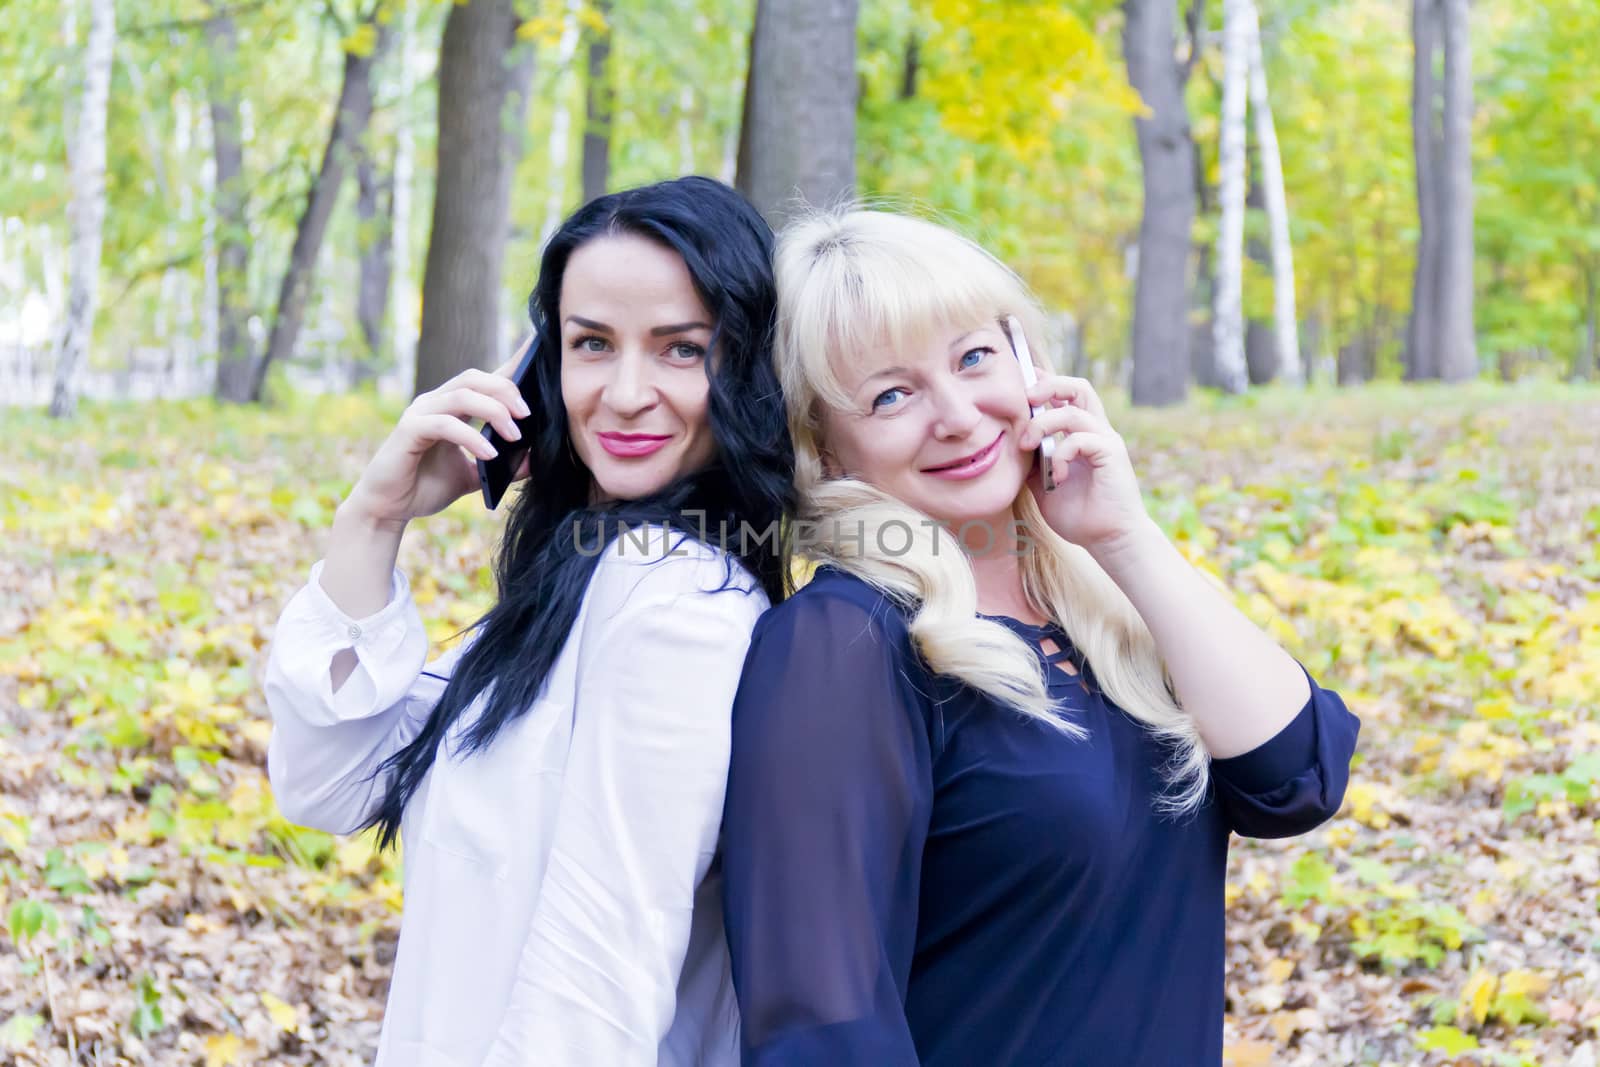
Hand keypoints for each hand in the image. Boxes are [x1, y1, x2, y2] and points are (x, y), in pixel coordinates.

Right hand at [343, 352, 533, 527]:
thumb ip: (504, 466)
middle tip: (528, 415)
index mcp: (452, 407)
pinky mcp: (409, 430)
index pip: (484, 379)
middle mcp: (435, 402)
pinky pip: (445, 424)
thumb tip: (538, 460)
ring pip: (462, 395)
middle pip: (474, 378)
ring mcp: (420, 413)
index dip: (510, 367)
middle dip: (506, 391)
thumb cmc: (427, 486)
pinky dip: (471, 437)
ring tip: (514, 436)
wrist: (389, 509)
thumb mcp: (476, 476)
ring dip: (494, 412)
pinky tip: (489, 454)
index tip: (539, 361)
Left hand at [1016, 376, 1152, 554]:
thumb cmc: (1079, 516)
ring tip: (1027, 445)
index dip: (1044, 383)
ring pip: (1074, 410)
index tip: (1019, 385)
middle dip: (1049, 385)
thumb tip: (1008, 448)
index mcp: (1081, 434)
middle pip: (1078, 387)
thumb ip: (1031, 464)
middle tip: (1024, 399)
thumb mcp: (1042, 487)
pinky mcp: (1111, 454)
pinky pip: (1081, 438)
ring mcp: (1105, 440)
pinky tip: (1055, 478)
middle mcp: (1096, 431)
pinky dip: (1061, 454)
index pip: (1066, 395)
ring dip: (1043, 424)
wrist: (1108, 541)